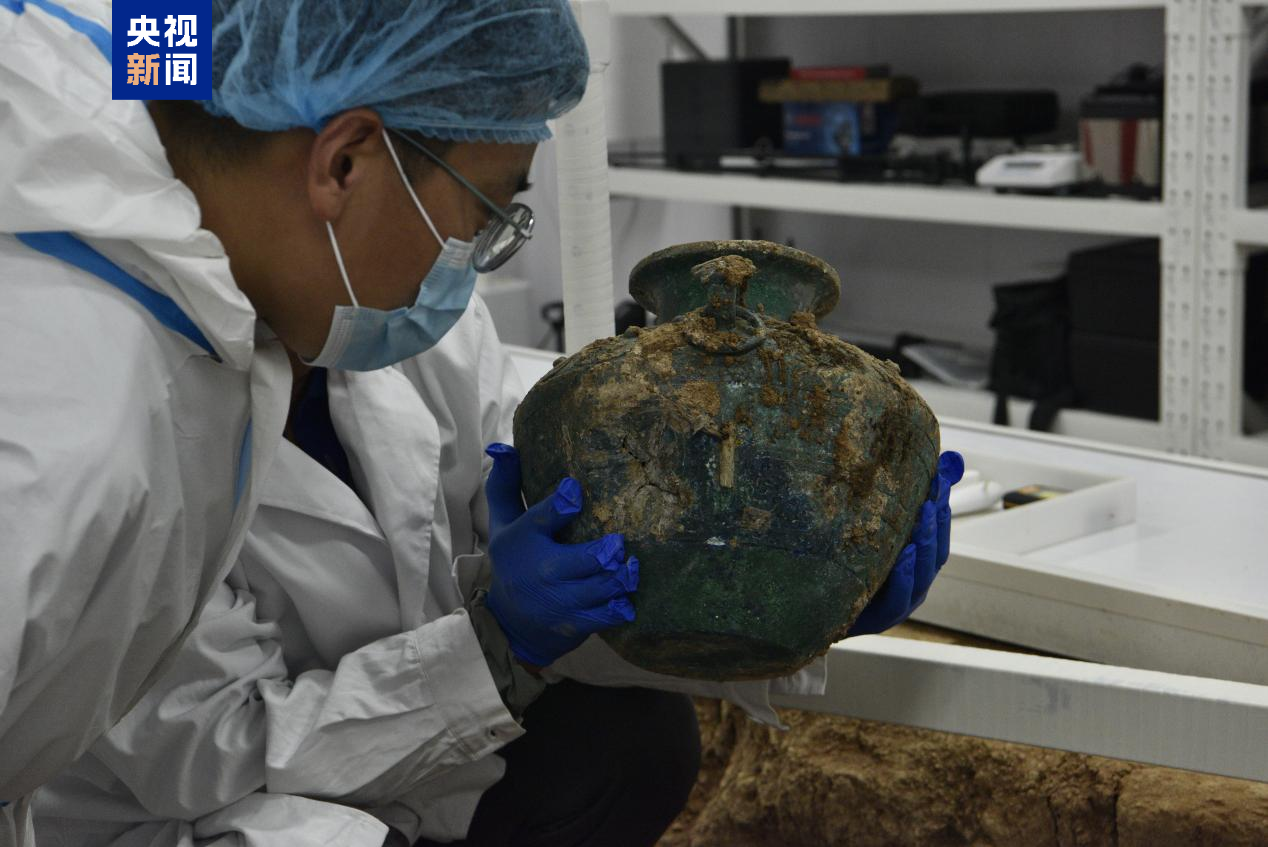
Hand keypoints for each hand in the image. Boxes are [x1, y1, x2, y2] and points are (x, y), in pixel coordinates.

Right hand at [483, 443, 639, 666]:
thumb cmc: (513, 561)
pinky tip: (626, 593)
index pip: (543, 517)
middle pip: (589, 558)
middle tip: (619, 542)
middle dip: (610, 549)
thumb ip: (505, 484)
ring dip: (624, 575)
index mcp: (525, 539)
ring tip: (630, 565)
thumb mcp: (503, 522)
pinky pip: (609, 613)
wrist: (508, 623)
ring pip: (605, 586)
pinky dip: (622, 604)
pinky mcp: (577, 622)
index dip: (563, 502)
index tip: (576, 489)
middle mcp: (544, 570)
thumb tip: (502, 444)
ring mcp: (562, 600)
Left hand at [847, 451, 964, 636]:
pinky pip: (897, 602)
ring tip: (923, 518)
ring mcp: (899, 604)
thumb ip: (898, 500)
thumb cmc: (843, 566)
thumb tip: (937, 460)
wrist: (806, 611)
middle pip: (936, 553)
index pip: (937, 533)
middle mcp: (912, 583)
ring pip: (922, 576)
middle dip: (936, 523)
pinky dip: (904, 580)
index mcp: (914, 562)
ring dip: (925, 546)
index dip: (942, 507)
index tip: (941, 478)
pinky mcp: (877, 621)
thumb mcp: (869, 529)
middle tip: (933, 494)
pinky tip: (904, 558)